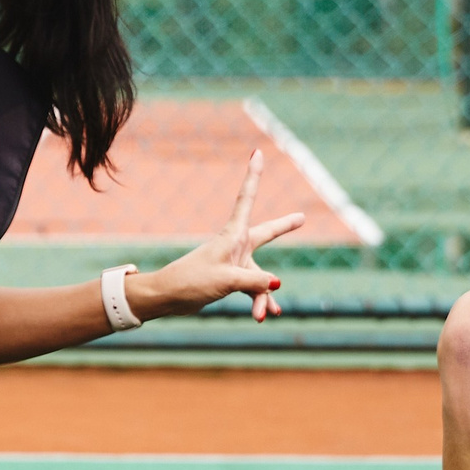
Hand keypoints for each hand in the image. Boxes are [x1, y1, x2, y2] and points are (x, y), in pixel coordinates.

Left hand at [141, 150, 305, 322]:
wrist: (168, 297)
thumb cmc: (192, 280)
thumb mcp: (227, 280)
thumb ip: (255, 281)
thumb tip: (276, 284)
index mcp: (232, 236)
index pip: (247, 198)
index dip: (253, 176)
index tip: (256, 153)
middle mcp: (236, 246)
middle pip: (266, 234)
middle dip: (283, 227)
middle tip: (301, 218)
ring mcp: (234, 263)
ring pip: (261, 277)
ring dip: (264, 295)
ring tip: (266, 315)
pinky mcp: (230, 279)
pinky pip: (253, 289)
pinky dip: (259, 302)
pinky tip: (264, 316)